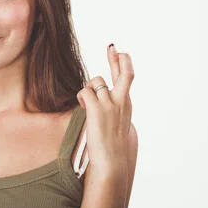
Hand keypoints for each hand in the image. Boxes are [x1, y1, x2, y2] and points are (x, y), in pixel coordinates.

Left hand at [76, 43, 133, 175]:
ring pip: (96, 81)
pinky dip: (81, 96)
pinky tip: (83, 107)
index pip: (126, 79)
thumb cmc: (111, 145)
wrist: (111, 161)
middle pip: (124, 73)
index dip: (122, 63)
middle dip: (117, 59)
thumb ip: (110, 108)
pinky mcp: (98, 109)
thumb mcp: (115, 123)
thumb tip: (98, 98)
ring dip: (88, 89)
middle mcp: (121, 101)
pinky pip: (85, 92)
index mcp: (126, 104)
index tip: (118, 51)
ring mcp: (110, 104)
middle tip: (111, 47)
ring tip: (87, 105)